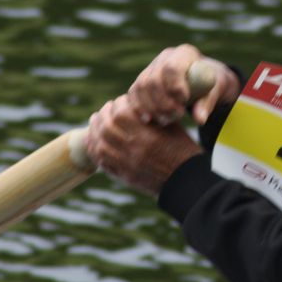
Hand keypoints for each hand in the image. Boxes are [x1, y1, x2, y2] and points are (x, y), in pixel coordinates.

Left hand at [85, 95, 201, 195]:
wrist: (187, 181)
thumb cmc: (182, 150)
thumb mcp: (172, 127)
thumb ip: (152, 114)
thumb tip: (133, 102)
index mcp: (148, 137)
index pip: (121, 114)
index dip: (119, 104)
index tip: (121, 100)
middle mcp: (135, 151)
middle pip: (106, 129)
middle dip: (104, 114)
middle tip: (107, 108)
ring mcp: (127, 166)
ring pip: (99, 145)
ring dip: (94, 130)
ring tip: (96, 121)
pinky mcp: (124, 176)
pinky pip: (101, 162)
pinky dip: (94, 148)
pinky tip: (95, 139)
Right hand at [128, 44, 241, 124]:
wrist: (203, 82)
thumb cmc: (212, 83)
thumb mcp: (217, 89)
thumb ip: (208, 102)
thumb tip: (199, 119)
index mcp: (185, 53)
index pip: (172, 68)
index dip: (175, 86)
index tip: (184, 102)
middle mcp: (165, 57)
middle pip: (153, 79)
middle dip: (163, 102)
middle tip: (176, 115)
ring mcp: (152, 68)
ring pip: (141, 87)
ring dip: (152, 108)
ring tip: (166, 120)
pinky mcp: (143, 80)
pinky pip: (133, 94)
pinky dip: (139, 108)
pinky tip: (149, 119)